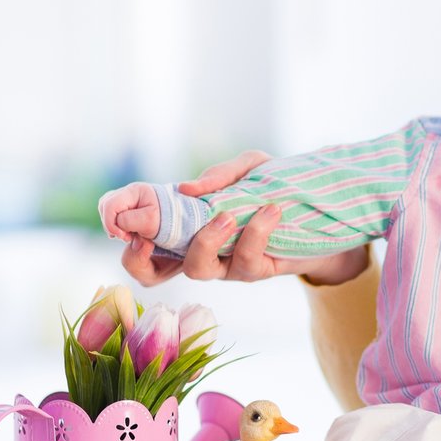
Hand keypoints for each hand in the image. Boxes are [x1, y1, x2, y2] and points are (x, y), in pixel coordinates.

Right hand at [98, 183, 160, 241]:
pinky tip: (126, 232)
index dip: (111, 224)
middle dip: (111, 224)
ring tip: (128, 235)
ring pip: (105, 209)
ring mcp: (126, 197)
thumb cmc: (166, 222)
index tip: (125, 237)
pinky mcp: (125, 205)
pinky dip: (115, 225)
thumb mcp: (150, 223)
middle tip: (127, 237)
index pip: (110, 205)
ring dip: (113, 225)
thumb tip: (118, 226)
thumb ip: (130, 222)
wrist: (176, 224)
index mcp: (136, 191)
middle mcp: (129, 191)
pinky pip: (110, 214)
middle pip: (105, 205)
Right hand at [119, 150, 368, 286]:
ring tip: (227, 215)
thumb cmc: (275, 188)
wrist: (324, 213)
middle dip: (137, 260)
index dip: (116, 226)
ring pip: (196, 269)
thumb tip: (186, 190)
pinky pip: (247, 259)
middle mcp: (197, 249)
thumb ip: (221, 174)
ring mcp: (225, 264)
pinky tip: (272, 209)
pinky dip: (257, 231)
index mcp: (182, 224)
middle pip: (147, 272)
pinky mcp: (257, 270)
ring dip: (204, 241)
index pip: (135, 231)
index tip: (116, 217)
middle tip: (143, 238)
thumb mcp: (251, 168)